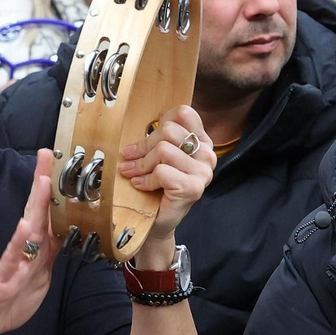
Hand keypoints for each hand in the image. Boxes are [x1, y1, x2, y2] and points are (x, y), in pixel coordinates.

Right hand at [0, 149, 58, 334]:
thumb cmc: (7, 303)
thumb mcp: (38, 277)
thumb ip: (49, 253)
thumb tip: (66, 231)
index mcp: (33, 251)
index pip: (46, 215)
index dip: (54, 190)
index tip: (59, 162)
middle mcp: (22, 252)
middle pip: (36, 213)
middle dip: (42, 184)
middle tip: (45, 154)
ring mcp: (12, 265)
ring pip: (27, 231)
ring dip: (36, 206)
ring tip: (44, 181)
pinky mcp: (3, 283)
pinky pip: (12, 261)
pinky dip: (19, 243)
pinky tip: (25, 226)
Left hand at [116, 105, 215, 239]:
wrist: (157, 221)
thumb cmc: (157, 186)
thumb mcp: (158, 156)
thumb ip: (158, 138)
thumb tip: (137, 125)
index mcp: (201, 141)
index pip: (183, 113)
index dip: (161, 121)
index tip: (148, 138)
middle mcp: (207, 154)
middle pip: (168, 131)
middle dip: (142, 146)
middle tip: (129, 159)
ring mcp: (203, 172)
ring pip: (163, 150)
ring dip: (141, 165)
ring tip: (134, 174)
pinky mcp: (193, 188)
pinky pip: (162, 172)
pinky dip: (146, 179)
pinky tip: (141, 186)